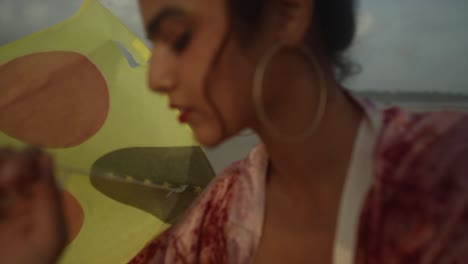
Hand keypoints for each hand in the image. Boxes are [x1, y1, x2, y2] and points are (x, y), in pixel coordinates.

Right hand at [0, 148, 66, 263]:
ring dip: (0, 168)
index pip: (35, 160)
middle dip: (8, 163)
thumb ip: (49, 197)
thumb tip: (47, 157)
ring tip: (1, 190)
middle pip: (9, 156)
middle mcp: (15, 191)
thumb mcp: (49, 235)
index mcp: (39, 195)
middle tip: (6, 184)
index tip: (15, 179)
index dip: (26, 160)